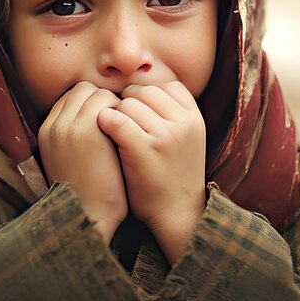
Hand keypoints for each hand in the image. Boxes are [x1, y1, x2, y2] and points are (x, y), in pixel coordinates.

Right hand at [38, 81, 127, 242]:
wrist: (87, 218)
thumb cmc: (87, 196)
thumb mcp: (70, 162)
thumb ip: (77, 139)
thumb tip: (102, 119)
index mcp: (47, 133)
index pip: (71, 98)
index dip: (92, 104)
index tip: (110, 117)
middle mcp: (54, 125)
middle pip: (82, 90)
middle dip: (103, 99)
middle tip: (123, 117)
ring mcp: (68, 125)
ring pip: (96, 92)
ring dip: (114, 104)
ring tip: (128, 124)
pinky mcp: (86, 128)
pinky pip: (108, 101)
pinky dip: (122, 110)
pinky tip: (132, 128)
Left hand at [97, 81, 206, 262]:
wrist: (175, 214)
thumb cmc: (172, 174)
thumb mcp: (186, 138)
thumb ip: (171, 113)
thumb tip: (139, 87)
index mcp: (194, 117)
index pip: (166, 86)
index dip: (147, 97)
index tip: (140, 116)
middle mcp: (183, 122)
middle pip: (143, 91)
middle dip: (129, 105)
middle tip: (124, 126)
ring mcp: (165, 134)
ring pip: (128, 104)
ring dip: (117, 116)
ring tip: (117, 136)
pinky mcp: (144, 148)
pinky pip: (116, 119)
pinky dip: (105, 123)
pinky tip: (104, 135)